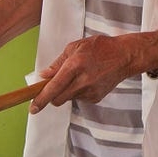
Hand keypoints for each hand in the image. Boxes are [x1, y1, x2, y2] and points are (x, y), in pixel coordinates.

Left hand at [31, 33, 155, 111]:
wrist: (125, 56)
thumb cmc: (100, 48)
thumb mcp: (75, 47)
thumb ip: (58, 63)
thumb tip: (43, 76)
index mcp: (75, 66)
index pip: (53, 87)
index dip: (41, 99)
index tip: (33, 109)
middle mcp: (83, 81)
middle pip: (58, 99)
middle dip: (51, 96)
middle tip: (53, 85)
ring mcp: (90, 92)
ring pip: (68, 98)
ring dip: (67, 90)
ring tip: (79, 75)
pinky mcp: (96, 98)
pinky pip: (79, 98)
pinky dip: (78, 91)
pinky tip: (88, 79)